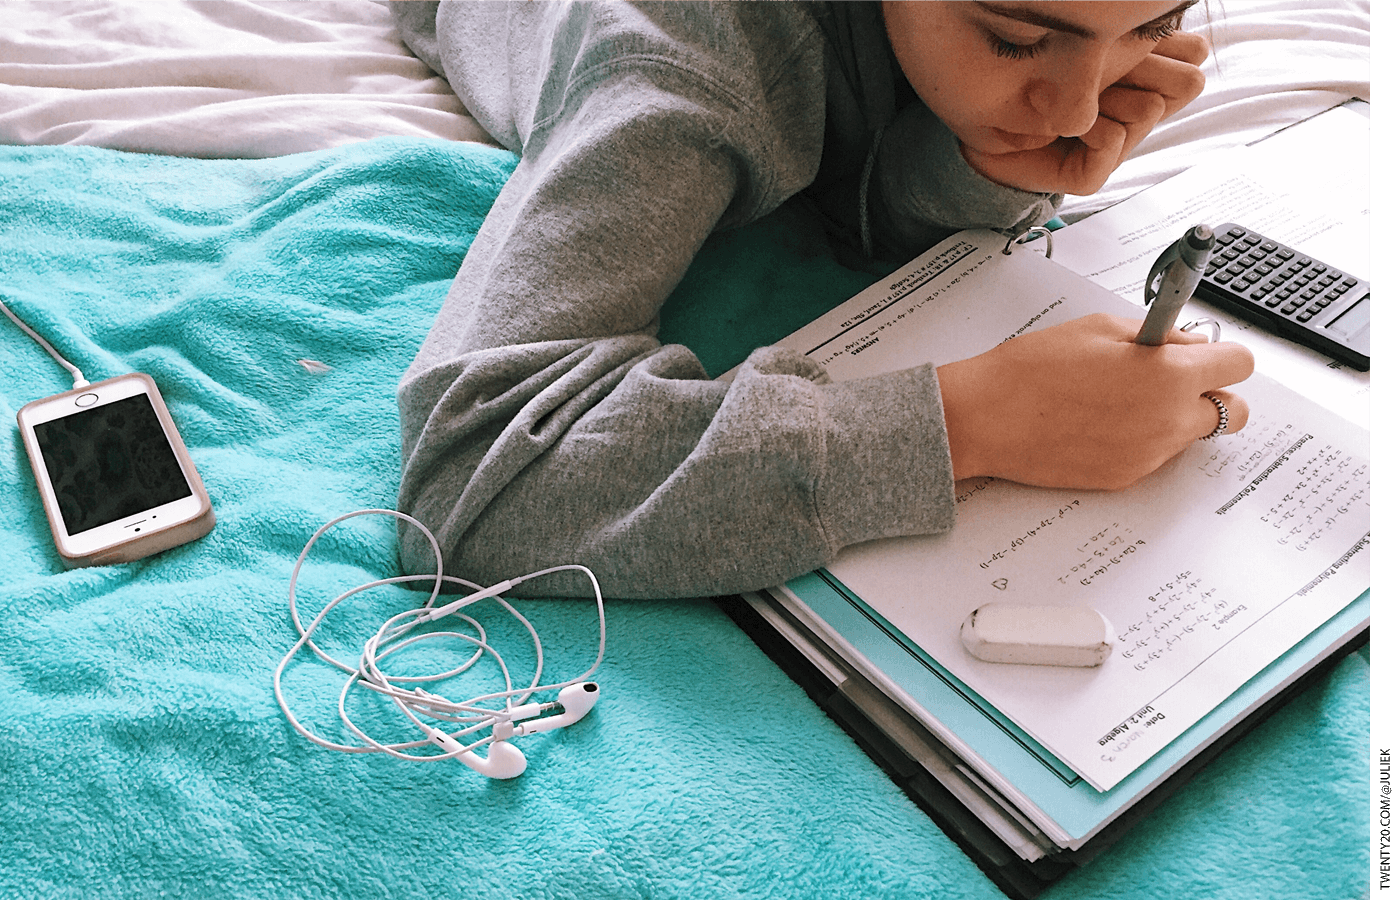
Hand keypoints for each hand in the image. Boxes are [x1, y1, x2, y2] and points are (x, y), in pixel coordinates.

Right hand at [937, 314, 1252, 489]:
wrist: (985, 418)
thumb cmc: (1031, 369)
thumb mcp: (1099, 328)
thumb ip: (1157, 336)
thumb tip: (1187, 345)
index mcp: (1168, 375)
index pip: (1239, 365)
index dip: (1221, 355)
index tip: (1203, 353)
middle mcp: (1168, 420)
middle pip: (1233, 412)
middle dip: (1211, 393)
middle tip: (1175, 381)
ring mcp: (1149, 454)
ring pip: (1191, 435)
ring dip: (1173, 416)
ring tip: (1120, 400)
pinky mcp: (1125, 477)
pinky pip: (1154, 455)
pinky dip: (1140, 438)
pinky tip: (1099, 422)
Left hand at [963, 32, 1208, 194]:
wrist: (981, 120)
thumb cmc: (1031, 75)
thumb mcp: (1094, 46)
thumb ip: (1137, 37)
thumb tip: (1169, 18)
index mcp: (1143, 81)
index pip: (1194, 56)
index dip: (1164, 44)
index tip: (1119, 42)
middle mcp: (1134, 116)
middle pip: (1187, 83)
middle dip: (1144, 67)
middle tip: (1100, 71)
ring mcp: (1116, 149)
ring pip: (1149, 109)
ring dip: (1108, 94)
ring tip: (1071, 95)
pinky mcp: (1090, 176)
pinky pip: (1112, 140)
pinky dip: (1087, 125)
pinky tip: (1060, 123)